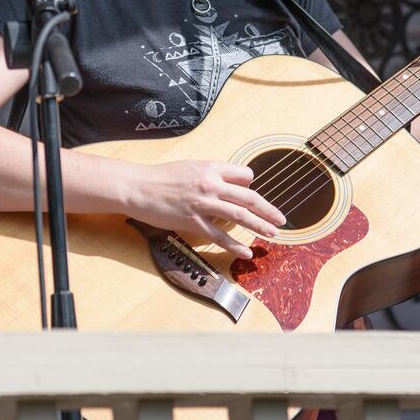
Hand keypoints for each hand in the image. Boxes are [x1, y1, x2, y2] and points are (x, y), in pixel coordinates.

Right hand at [125, 160, 286, 258]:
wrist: (138, 187)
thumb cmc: (161, 177)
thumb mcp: (190, 167)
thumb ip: (210, 174)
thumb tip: (226, 185)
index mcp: (211, 168)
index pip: (244, 175)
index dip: (251, 185)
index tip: (255, 197)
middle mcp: (211, 185)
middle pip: (249, 197)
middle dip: (268, 210)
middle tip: (281, 220)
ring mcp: (203, 204)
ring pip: (240, 216)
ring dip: (260, 226)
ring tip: (273, 234)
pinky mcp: (193, 222)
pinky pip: (220, 236)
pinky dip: (235, 245)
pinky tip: (247, 252)